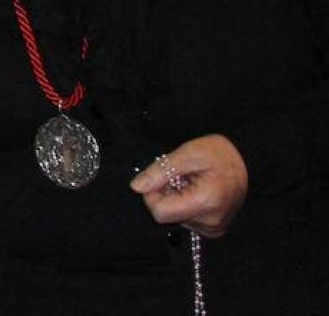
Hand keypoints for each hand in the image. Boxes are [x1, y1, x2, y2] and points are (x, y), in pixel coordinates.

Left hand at [131, 134, 248, 236]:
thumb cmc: (219, 154)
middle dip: (165, 195)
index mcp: (204, 202)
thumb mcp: (187, 154)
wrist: (248, 162)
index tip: (160, 177)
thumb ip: (160, 171)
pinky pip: (187, 220)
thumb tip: (136, 187)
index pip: (159, 212)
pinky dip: (185, 206)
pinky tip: (197, 192)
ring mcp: (214, 228)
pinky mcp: (215, 229)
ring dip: (176, 199)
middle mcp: (211, 222)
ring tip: (191, 183)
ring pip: (175, 218)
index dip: (152, 194)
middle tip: (179, 177)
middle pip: (167, 215)